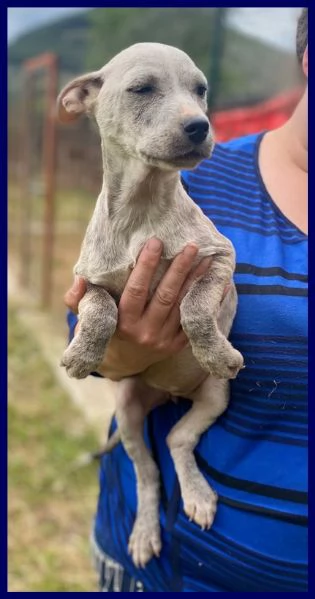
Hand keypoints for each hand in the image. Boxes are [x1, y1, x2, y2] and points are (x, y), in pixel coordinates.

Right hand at [64, 239, 225, 379]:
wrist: (123, 363)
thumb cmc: (104, 331)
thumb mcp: (87, 318)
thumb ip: (78, 300)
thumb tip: (79, 280)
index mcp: (123, 323)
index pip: (137, 290)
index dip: (146, 266)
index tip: (156, 242)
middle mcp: (146, 333)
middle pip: (166, 296)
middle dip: (179, 269)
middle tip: (190, 246)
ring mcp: (164, 340)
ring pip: (182, 306)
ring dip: (195, 281)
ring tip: (206, 258)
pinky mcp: (177, 345)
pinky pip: (194, 321)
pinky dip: (208, 303)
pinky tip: (218, 283)